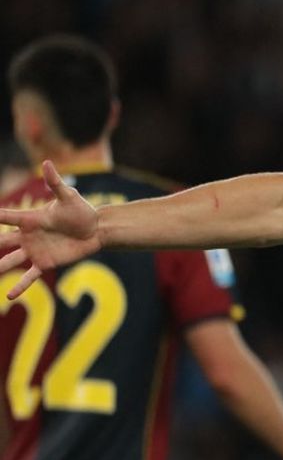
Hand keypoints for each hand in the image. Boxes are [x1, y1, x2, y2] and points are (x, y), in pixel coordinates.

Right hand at [0, 161, 101, 297]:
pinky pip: (30, 277)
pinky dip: (20, 286)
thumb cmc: (81, 210)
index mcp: (30, 220)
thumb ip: (55, 183)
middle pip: (1, 241)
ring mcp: (35, 251)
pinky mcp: (45, 263)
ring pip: (10, 261)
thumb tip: (46, 163)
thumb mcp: (68, 197)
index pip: (6, 218)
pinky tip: (9, 297)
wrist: (96, 229)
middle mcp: (27, 237)